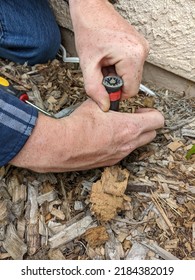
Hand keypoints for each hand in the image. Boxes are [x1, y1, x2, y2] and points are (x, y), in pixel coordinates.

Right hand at [10, 99, 163, 172]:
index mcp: (130, 127)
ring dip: (133, 135)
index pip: (158, 120)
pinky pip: (123, 152)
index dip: (152, 113)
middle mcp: (128, 144)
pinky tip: (107, 138)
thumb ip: (109, 99)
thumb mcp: (97, 104)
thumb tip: (111, 94)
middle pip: (152, 134)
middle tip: (133, 117)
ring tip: (118, 127)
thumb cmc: (78, 126)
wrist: (62, 146)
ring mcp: (120, 155)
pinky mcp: (110, 162)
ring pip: (137, 144)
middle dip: (146, 125)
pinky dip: (121, 144)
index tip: (143, 110)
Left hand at [69, 0, 148, 110]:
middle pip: (132, 83)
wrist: (91, 8)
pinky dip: (120, 67)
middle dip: (115, 82)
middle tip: (101, 69)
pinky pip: (132, 66)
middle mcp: (142, 51)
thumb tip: (104, 105)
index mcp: (132, 57)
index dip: (116, 94)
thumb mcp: (88, 64)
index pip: (131, 91)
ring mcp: (143, 48)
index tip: (104, 86)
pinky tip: (109, 57)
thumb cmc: (89, 29)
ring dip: (117, 74)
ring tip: (104, 61)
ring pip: (132, 76)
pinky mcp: (139, 46)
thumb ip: (95, 88)